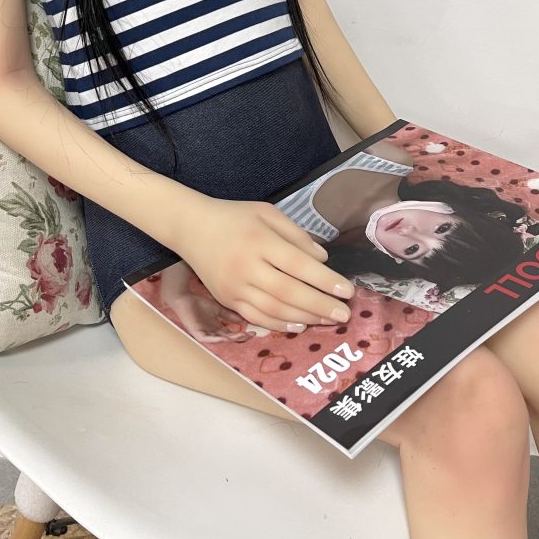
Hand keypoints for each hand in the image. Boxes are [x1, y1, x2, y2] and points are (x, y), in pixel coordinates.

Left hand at [169, 290, 256, 342]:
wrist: (184, 299)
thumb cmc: (199, 304)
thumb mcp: (218, 308)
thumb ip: (229, 314)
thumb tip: (243, 319)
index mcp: (218, 328)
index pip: (232, 334)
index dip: (243, 334)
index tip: (254, 332)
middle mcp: (213, 333)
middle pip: (229, 338)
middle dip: (240, 338)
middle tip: (250, 335)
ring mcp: (205, 334)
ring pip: (220, 340)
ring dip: (231, 339)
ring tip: (241, 336)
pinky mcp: (197, 334)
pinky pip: (208, 339)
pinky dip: (216, 339)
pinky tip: (224, 338)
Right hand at [171, 195, 355, 333]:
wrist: (191, 227)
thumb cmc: (234, 217)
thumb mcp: (267, 212)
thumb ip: (296, 234)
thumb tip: (323, 259)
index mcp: (260, 240)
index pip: (299, 265)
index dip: (325, 281)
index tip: (348, 290)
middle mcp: (246, 266)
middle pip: (290, 292)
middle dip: (321, 305)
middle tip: (345, 313)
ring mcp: (234, 286)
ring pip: (275, 310)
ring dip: (305, 318)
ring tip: (327, 320)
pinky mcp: (226, 299)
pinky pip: (257, 318)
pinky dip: (280, 325)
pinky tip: (299, 325)